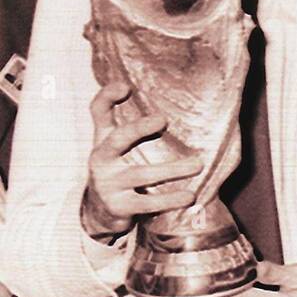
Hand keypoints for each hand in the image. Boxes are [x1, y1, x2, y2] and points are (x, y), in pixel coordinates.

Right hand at [82, 81, 203, 238]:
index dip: (106, 97)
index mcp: (104, 139)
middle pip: (116, 140)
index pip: (98, 112)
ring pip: (142, 175)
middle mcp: (101, 159)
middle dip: (138, 129)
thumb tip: (172, 103)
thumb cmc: (119, 168)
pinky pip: (147, 203)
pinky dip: (170, 200)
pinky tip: (190, 196)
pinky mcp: (119, 207)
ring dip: (172, 170)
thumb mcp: (119, 145)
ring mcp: (108, 184)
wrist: (101, 210)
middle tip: (162, 119)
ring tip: (198, 165)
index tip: (125, 86)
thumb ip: (135, 125)